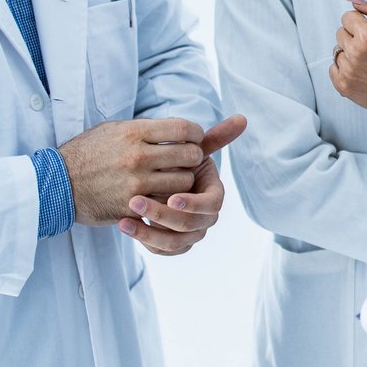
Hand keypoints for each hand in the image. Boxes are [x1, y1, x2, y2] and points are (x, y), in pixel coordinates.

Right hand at [59, 117, 209, 226]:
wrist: (57, 184)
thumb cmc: (87, 153)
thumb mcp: (113, 130)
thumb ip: (146, 129)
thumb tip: (179, 129)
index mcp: (133, 133)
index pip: (184, 129)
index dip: (196, 133)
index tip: (194, 138)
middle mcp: (137, 156)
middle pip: (190, 155)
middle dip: (194, 157)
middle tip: (187, 160)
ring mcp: (136, 183)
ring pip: (184, 182)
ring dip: (183, 181)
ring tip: (173, 178)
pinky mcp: (132, 206)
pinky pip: (166, 203)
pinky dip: (168, 200)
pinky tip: (160, 195)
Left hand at [119, 115, 247, 255]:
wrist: (154, 180)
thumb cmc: (174, 162)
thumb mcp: (190, 150)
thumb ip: (215, 138)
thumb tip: (243, 117)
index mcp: (213, 195)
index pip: (211, 205)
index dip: (193, 204)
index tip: (172, 197)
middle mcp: (204, 218)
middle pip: (190, 225)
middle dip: (163, 214)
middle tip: (135, 201)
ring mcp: (188, 234)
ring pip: (173, 242)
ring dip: (148, 232)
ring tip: (123, 218)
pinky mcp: (170, 244)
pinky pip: (160, 249)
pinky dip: (144, 240)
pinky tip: (123, 224)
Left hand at [330, 0, 366, 138]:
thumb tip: (354, 1)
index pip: (347, 17)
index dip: (360, 23)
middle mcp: (355, 53)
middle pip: (340, 32)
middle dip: (354, 37)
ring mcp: (347, 70)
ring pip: (337, 50)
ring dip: (349, 54)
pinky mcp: (342, 85)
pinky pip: (332, 67)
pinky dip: (344, 69)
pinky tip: (360, 71)